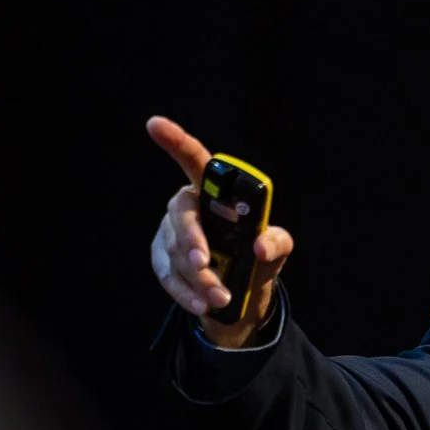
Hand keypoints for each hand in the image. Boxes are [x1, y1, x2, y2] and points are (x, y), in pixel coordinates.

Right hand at [147, 115, 293, 348]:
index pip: (193, 161)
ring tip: (220, 297)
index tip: (153, 124)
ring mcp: (170, 232)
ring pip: (175, 251)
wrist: (242, 293)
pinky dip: (186, 293)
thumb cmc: (257, 256)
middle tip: (203, 262)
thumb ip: (276, 242)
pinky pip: (168, 276)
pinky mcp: (162, 259)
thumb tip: (260, 245)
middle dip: (191, 238)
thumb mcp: (276, 249)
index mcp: (214, 191)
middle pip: (181, 213)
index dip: (174, 142)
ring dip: (198, 277)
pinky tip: (202, 305)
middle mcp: (188, 205)